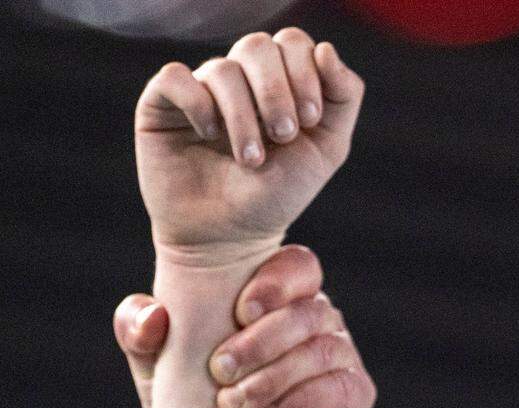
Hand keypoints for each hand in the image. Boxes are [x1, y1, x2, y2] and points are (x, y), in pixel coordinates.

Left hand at [113, 245, 374, 407]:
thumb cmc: (195, 407)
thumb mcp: (156, 368)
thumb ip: (138, 329)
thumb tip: (156, 316)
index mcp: (279, 299)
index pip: (300, 265)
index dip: (277, 280)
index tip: (240, 311)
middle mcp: (317, 323)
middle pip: (310, 309)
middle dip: (262, 341)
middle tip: (220, 371)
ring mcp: (340, 359)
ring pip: (322, 349)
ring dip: (275, 377)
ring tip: (235, 405)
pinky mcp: (354, 399)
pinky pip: (339, 388)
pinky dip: (301, 403)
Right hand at [134, 28, 363, 260]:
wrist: (229, 241)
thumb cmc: (276, 197)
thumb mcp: (326, 151)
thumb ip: (342, 99)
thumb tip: (327, 50)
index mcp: (278, 82)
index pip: (292, 43)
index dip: (304, 73)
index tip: (309, 120)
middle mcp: (239, 80)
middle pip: (258, 47)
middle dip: (277, 92)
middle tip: (283, 135)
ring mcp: (201, 89)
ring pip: (223, 70)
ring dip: (244, 118)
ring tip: (250, 160)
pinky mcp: (163, 104)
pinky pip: (176, 78)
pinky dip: (199, 105)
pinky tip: (209, 137)